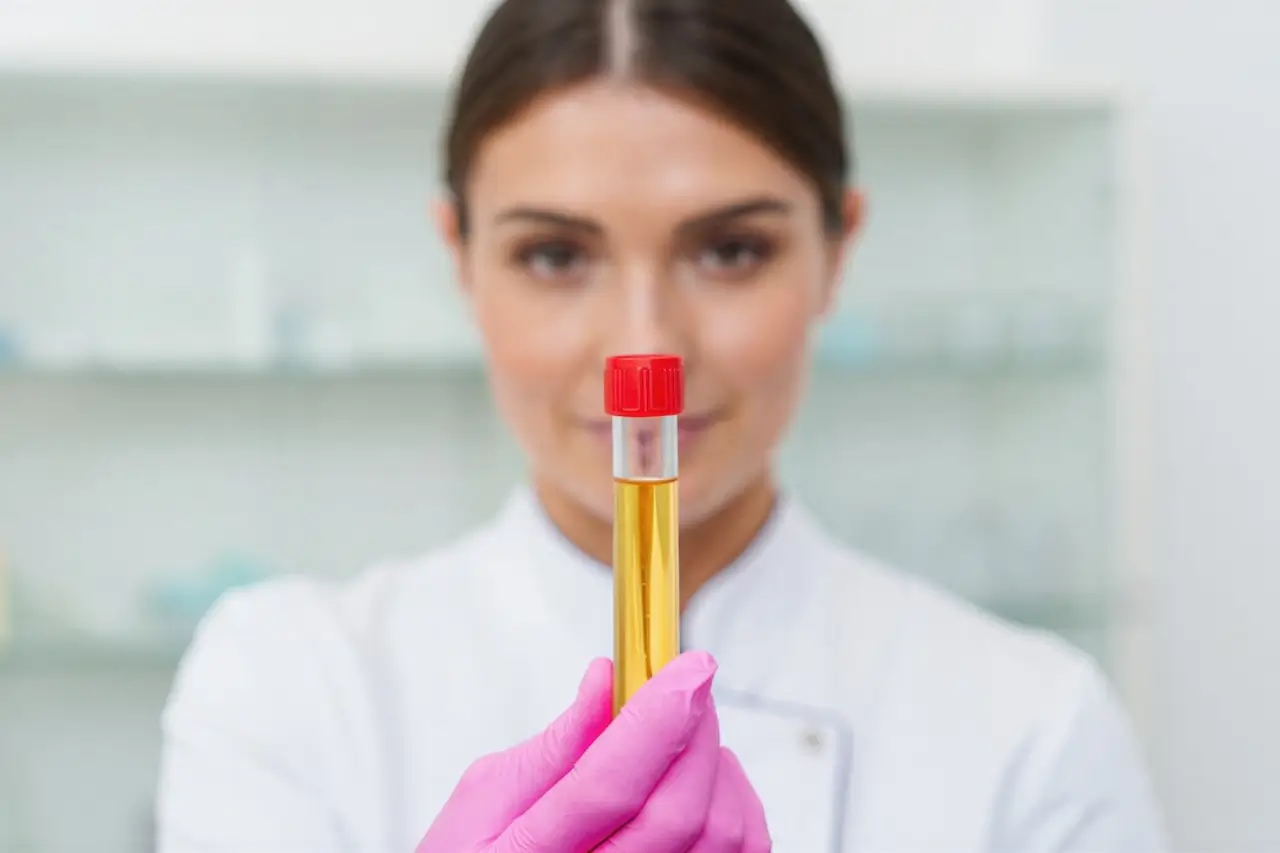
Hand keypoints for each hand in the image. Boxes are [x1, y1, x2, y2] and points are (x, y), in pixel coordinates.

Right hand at [416, 651, 770, 851]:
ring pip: (723, 835)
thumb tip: (608, 678)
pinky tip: (706, 781)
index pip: (608, 787)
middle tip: (686, 685)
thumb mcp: (483, 802)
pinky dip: (739, 802)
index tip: (688, 665)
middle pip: (678, 813)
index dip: (657, 718)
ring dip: (717, 764)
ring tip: (682, 738)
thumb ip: (552, 744)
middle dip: (697, 730)